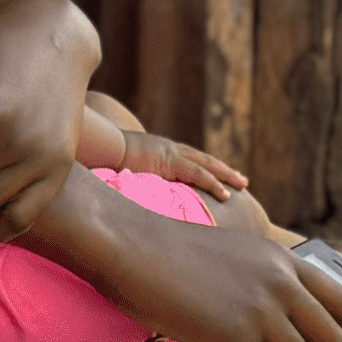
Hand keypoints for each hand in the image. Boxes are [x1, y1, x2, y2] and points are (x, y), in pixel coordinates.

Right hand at [107, 130, 250, 199]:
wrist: (99, 146)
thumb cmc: (104, 157)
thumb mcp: (121, 168)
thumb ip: (131, 176)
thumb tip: (127, 190)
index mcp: (159, 151)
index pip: (189, 159)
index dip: (206, 168)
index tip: (219, 175)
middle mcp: (169, 149)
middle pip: (203, 160)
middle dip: (223, 170)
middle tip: (241, 180)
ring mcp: (171, 153)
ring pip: (206, 165)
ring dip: (225, 176)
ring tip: (242, 185)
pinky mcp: (170, 161)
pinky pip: (197, 174)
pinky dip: (213, 184)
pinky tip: (227, 195)